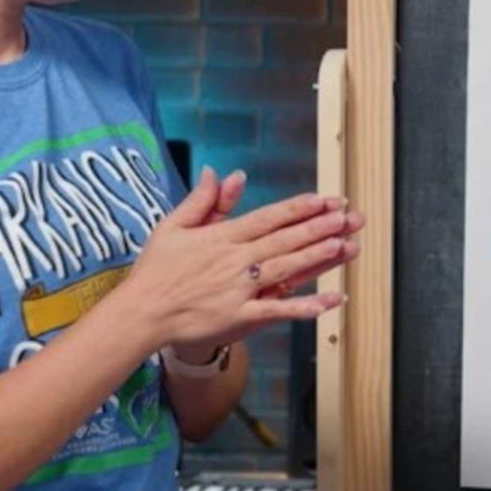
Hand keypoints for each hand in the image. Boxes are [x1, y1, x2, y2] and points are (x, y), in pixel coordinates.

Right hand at [120, 168, 361, 351]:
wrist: (141, 314)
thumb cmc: (156, 271)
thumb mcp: (173, 226)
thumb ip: (203, 200)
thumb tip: (222, 173)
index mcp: (222, 237)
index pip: (268, 218)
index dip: (298, 209)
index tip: (324, 200)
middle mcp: (235, 261)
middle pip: (285, 240)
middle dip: (321, 227)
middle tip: (350, 217)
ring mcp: (239, 290)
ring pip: (286, 269)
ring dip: (319, 258)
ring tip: (347, 245)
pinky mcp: (239, 318)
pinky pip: (277, 311)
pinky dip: (304, 307)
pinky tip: (330, 301)